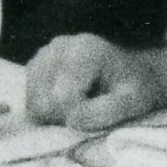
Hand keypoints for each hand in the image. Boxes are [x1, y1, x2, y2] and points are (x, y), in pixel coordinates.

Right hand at [23, 33, 166, 130]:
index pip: (62, 99)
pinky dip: (47, 111)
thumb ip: (106, 112)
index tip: (98, 114)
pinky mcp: (36, 66)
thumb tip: (72, 121)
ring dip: (54, 116)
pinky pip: (30, 102)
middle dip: (64, 117)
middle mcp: (59, 46)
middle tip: (89, 114)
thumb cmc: (136, 88)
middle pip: (43, 103)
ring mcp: (44, 54)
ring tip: (81, 107)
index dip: (78, 117)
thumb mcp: (133, 102)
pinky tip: (68, 104)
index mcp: (84, 50)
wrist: (134, 74)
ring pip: (33, 104)